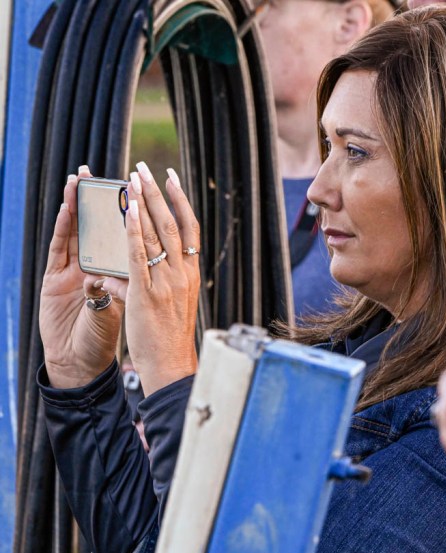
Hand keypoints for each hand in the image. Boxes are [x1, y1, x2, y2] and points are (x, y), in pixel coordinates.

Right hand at [40, 168, 125, 388]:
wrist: (79, 363)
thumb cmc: (102, 337)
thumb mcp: (120, 307)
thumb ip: (121, 285)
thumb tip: (128, 266)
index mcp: (111, 273)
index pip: (119, 237)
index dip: (123, 214)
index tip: (132, 188)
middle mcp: (90, 268)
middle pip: (96, 228)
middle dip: (96, 200)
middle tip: (96, 172)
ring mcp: (70, 273)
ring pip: (75, 233)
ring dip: (75, 205)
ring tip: (77, 180)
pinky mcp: (52, 282)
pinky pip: (59, 251)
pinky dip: (64, 230)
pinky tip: (66, 211)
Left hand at [102, 163, 199, 395]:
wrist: (171, 364)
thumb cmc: (170, 338)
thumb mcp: (176, 303)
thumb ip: (168, 279)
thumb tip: (159, 262)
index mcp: (191, 274)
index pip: (189, 229)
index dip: (181, 201)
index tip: (172, 178)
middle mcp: (182, 273)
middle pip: (173, 224)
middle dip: (158, 193)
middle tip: (145, 167)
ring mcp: (165, 282)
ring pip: (156, 234)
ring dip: (144, 203)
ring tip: (133, 178)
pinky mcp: (146, 293)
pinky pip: (139, 255)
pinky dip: (134, 231)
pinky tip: (127, 212)